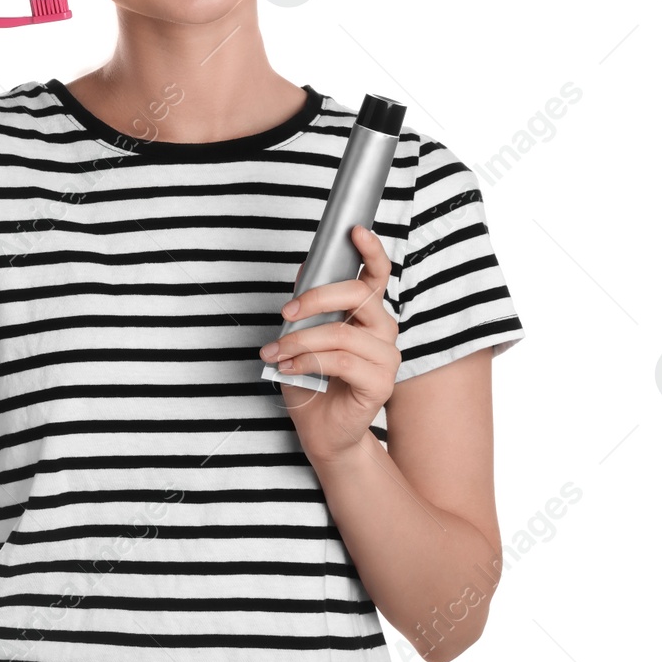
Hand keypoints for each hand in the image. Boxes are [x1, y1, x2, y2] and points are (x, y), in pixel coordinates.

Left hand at [261, 224, 401, 464]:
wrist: (320, 431)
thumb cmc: (313, 381)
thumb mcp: (302, 335)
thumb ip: (308, 303)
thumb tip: (307, 266)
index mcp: (367, 313)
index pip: (377, 275)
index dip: (370, 250)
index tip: (354, 230)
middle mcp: (383, 330)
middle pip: (358, 295)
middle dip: (315, 298)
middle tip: (285, 312)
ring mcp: (386, 357)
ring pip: (341, 332)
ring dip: (300, 339)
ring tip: (275, 352)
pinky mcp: (381, 383)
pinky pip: (339, 361)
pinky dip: (306, 361)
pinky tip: (288, 368)